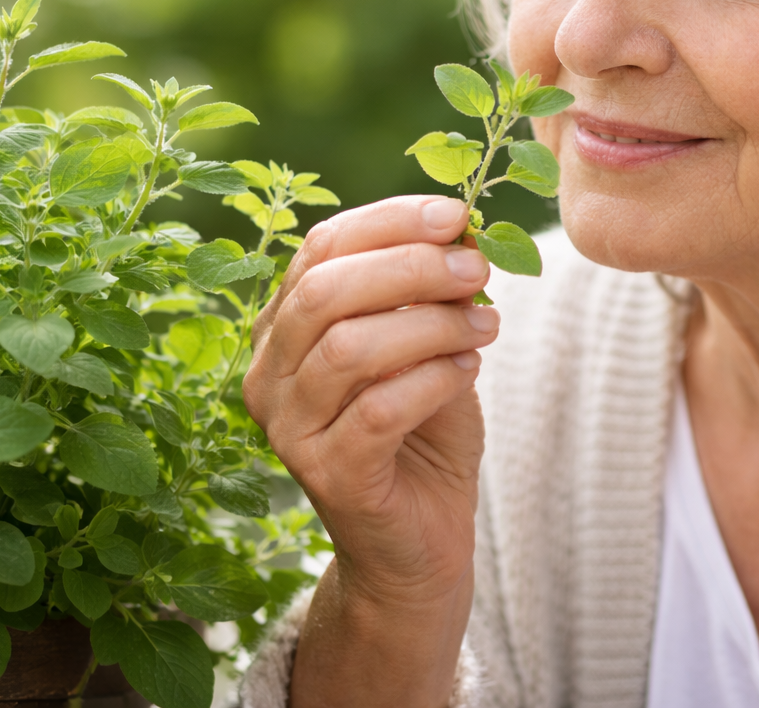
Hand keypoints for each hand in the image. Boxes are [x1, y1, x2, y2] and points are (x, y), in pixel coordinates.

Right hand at [243, 195, 493, 705]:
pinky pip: (378, 410)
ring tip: (488, 323)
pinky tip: (470, 370)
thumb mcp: (426, 346)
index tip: (455, 214)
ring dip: (431, 324)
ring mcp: (289, 430)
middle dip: (411, 267)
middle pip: (326, 292)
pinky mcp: (326, 476)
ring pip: (350, 349)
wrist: (417, 544)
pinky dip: (433, 379)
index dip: (388, 221)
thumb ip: (430, 294)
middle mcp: (270, 375)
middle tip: (477, 266)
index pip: (319, 249)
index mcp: (284, 328)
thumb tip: (462, 231)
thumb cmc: (422, 433)